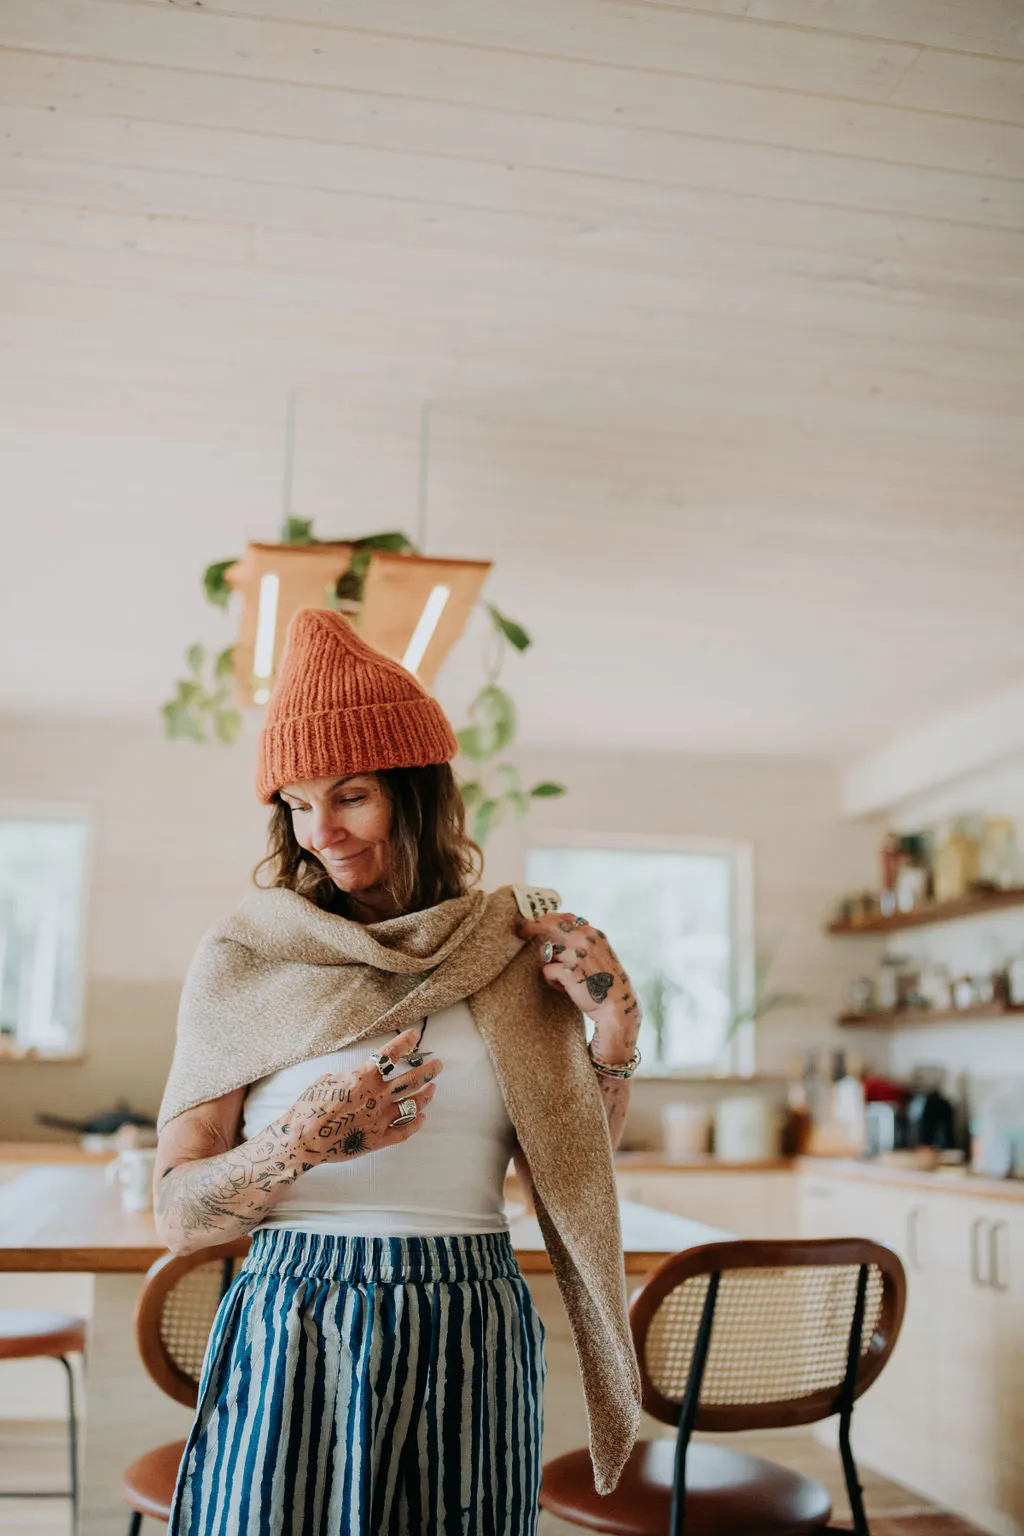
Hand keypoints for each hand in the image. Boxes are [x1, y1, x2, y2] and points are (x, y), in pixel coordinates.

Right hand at [283, 1026, 442, 1164]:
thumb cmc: (309, 1108)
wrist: (303, 1139)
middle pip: (412, 1080)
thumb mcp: (325, 1082)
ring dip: (426, 1095)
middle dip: (429, 1070)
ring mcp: (380, 1118)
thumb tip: (344, 1077)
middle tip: (438, 1065)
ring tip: (432, 1088)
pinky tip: (422, 1118)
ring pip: (413, 1104)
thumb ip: (343, 1077)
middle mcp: (377, 1096)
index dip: (405, 1042)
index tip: (415, 1034)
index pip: (391, 1054)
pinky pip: (404, 1131)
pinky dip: (415, 1124)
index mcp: (363, 1077)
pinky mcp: (378, 1139)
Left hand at [515, 910, 640, 1047]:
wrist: (617, 1007)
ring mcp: (578, 954)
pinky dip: (553, 981)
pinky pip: (547, 971)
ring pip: (547, 952)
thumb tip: (556, 930)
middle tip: (521, 930)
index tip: (533, 921)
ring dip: (551, 965)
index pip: (565, 918)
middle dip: (532, 926)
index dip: (546, 919)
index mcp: (593, 934)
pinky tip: (566, 989)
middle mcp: (586, 939)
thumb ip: (582, 942)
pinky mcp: (569, 970)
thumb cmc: (605, 983)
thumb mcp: (598, 955)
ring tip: (565, 979)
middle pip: (550, 925)